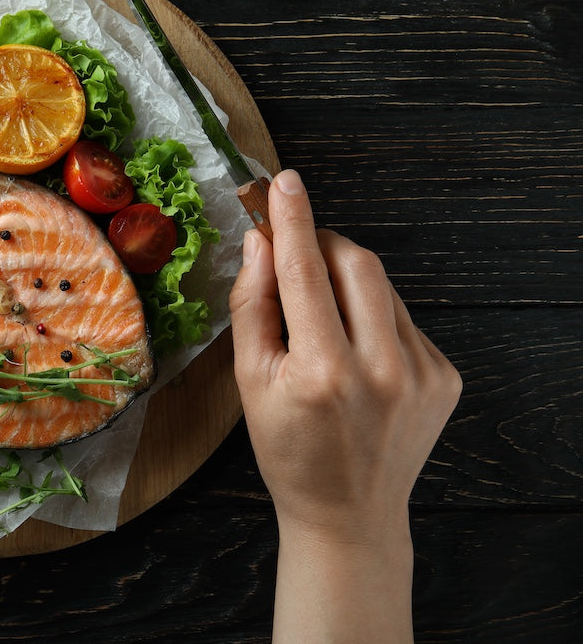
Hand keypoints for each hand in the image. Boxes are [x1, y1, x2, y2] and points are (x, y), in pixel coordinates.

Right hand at [229, 170, 459, 642]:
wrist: (348, 513)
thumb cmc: (287, 449)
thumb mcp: (249, 380)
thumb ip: (253, 305)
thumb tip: (260, 242)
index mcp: (322, 371)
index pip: (304, 271)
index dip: (292, 219)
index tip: (284, 182)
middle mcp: (380, 368)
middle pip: (356, 263)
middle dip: (323, 243)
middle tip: (297, 250)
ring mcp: (422, 373)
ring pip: (382, 287)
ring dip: (347, 282)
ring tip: (324, 319)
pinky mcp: (445, 377)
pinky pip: (403, 318)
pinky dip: (374, 316)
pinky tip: (356, 353)